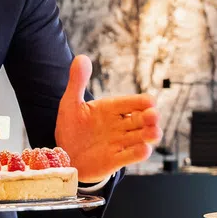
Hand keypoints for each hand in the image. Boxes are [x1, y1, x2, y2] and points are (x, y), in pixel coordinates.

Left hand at [55, 55, 161, 181]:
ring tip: (154, 133)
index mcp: (112, 109)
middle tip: (153, 116)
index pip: (134, 102)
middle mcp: (120, 125)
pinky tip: (143, 149)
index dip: (143, 102)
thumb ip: (77, 82)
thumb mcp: (70, 103)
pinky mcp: (114, 160)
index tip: (149, 102)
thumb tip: (82, 57)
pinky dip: (138, 153)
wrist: (63, 155)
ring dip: (150, 135)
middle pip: (142, 119)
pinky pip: (130, 156)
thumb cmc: (70, 127)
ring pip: (141, 138)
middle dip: (150, 118)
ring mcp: (119, 143)